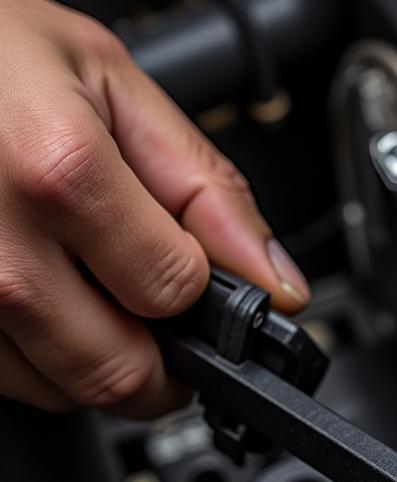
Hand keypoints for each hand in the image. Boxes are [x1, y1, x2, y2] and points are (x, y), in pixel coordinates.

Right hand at [0, 1, 309, 417]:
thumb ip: (209, 190)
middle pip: (123, 374)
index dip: (202, 293)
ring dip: (98, 360)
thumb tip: (279, 286)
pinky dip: (39, 357)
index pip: (178, 296)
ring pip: (63, 392)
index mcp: (60, 174)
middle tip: (160, 319)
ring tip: (86, 288)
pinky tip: (39, 294)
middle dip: (163, 362)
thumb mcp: (111, 83)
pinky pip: (9, 381)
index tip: (196, 280)